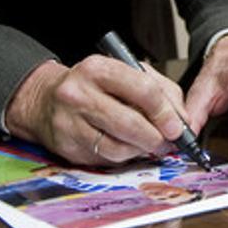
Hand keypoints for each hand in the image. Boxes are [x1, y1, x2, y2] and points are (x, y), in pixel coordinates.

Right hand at [4, 57, 187, 165]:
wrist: (45, 100)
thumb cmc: (93, 86)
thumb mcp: (124, 73)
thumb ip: (159, 90)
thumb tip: (182, 119)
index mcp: (98, 69)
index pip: (142, 90)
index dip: (165, 112)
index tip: (177, 126)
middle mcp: (79, 93)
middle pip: (130, 123)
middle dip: (156, 137)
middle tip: (168, 143)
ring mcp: (70, 122)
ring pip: (117, 147)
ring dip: (141, 151)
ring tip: (150, 146)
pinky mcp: (67, 147)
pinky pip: (105, 159)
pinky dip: (124, 158)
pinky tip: (128, 149)